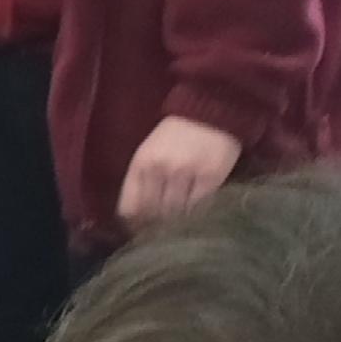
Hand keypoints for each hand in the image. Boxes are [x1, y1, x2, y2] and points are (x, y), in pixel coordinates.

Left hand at [118, 111, 240, 231]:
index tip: (142, 230)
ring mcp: (185, 173)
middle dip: (156, 226)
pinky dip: (196, 215)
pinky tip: (197, 214)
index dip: (134, 225)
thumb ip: (140, 182)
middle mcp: (160, 169)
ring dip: (176, 223)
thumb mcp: (149, 152)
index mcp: (141, 164)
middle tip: (164, 231)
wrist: (211, 110)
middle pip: (152, 215)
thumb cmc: (177, 135)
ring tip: (181, 224)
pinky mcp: (210, 177)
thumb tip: (136, 222)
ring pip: (175, 214)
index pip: (129, 209)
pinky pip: (198, 208)